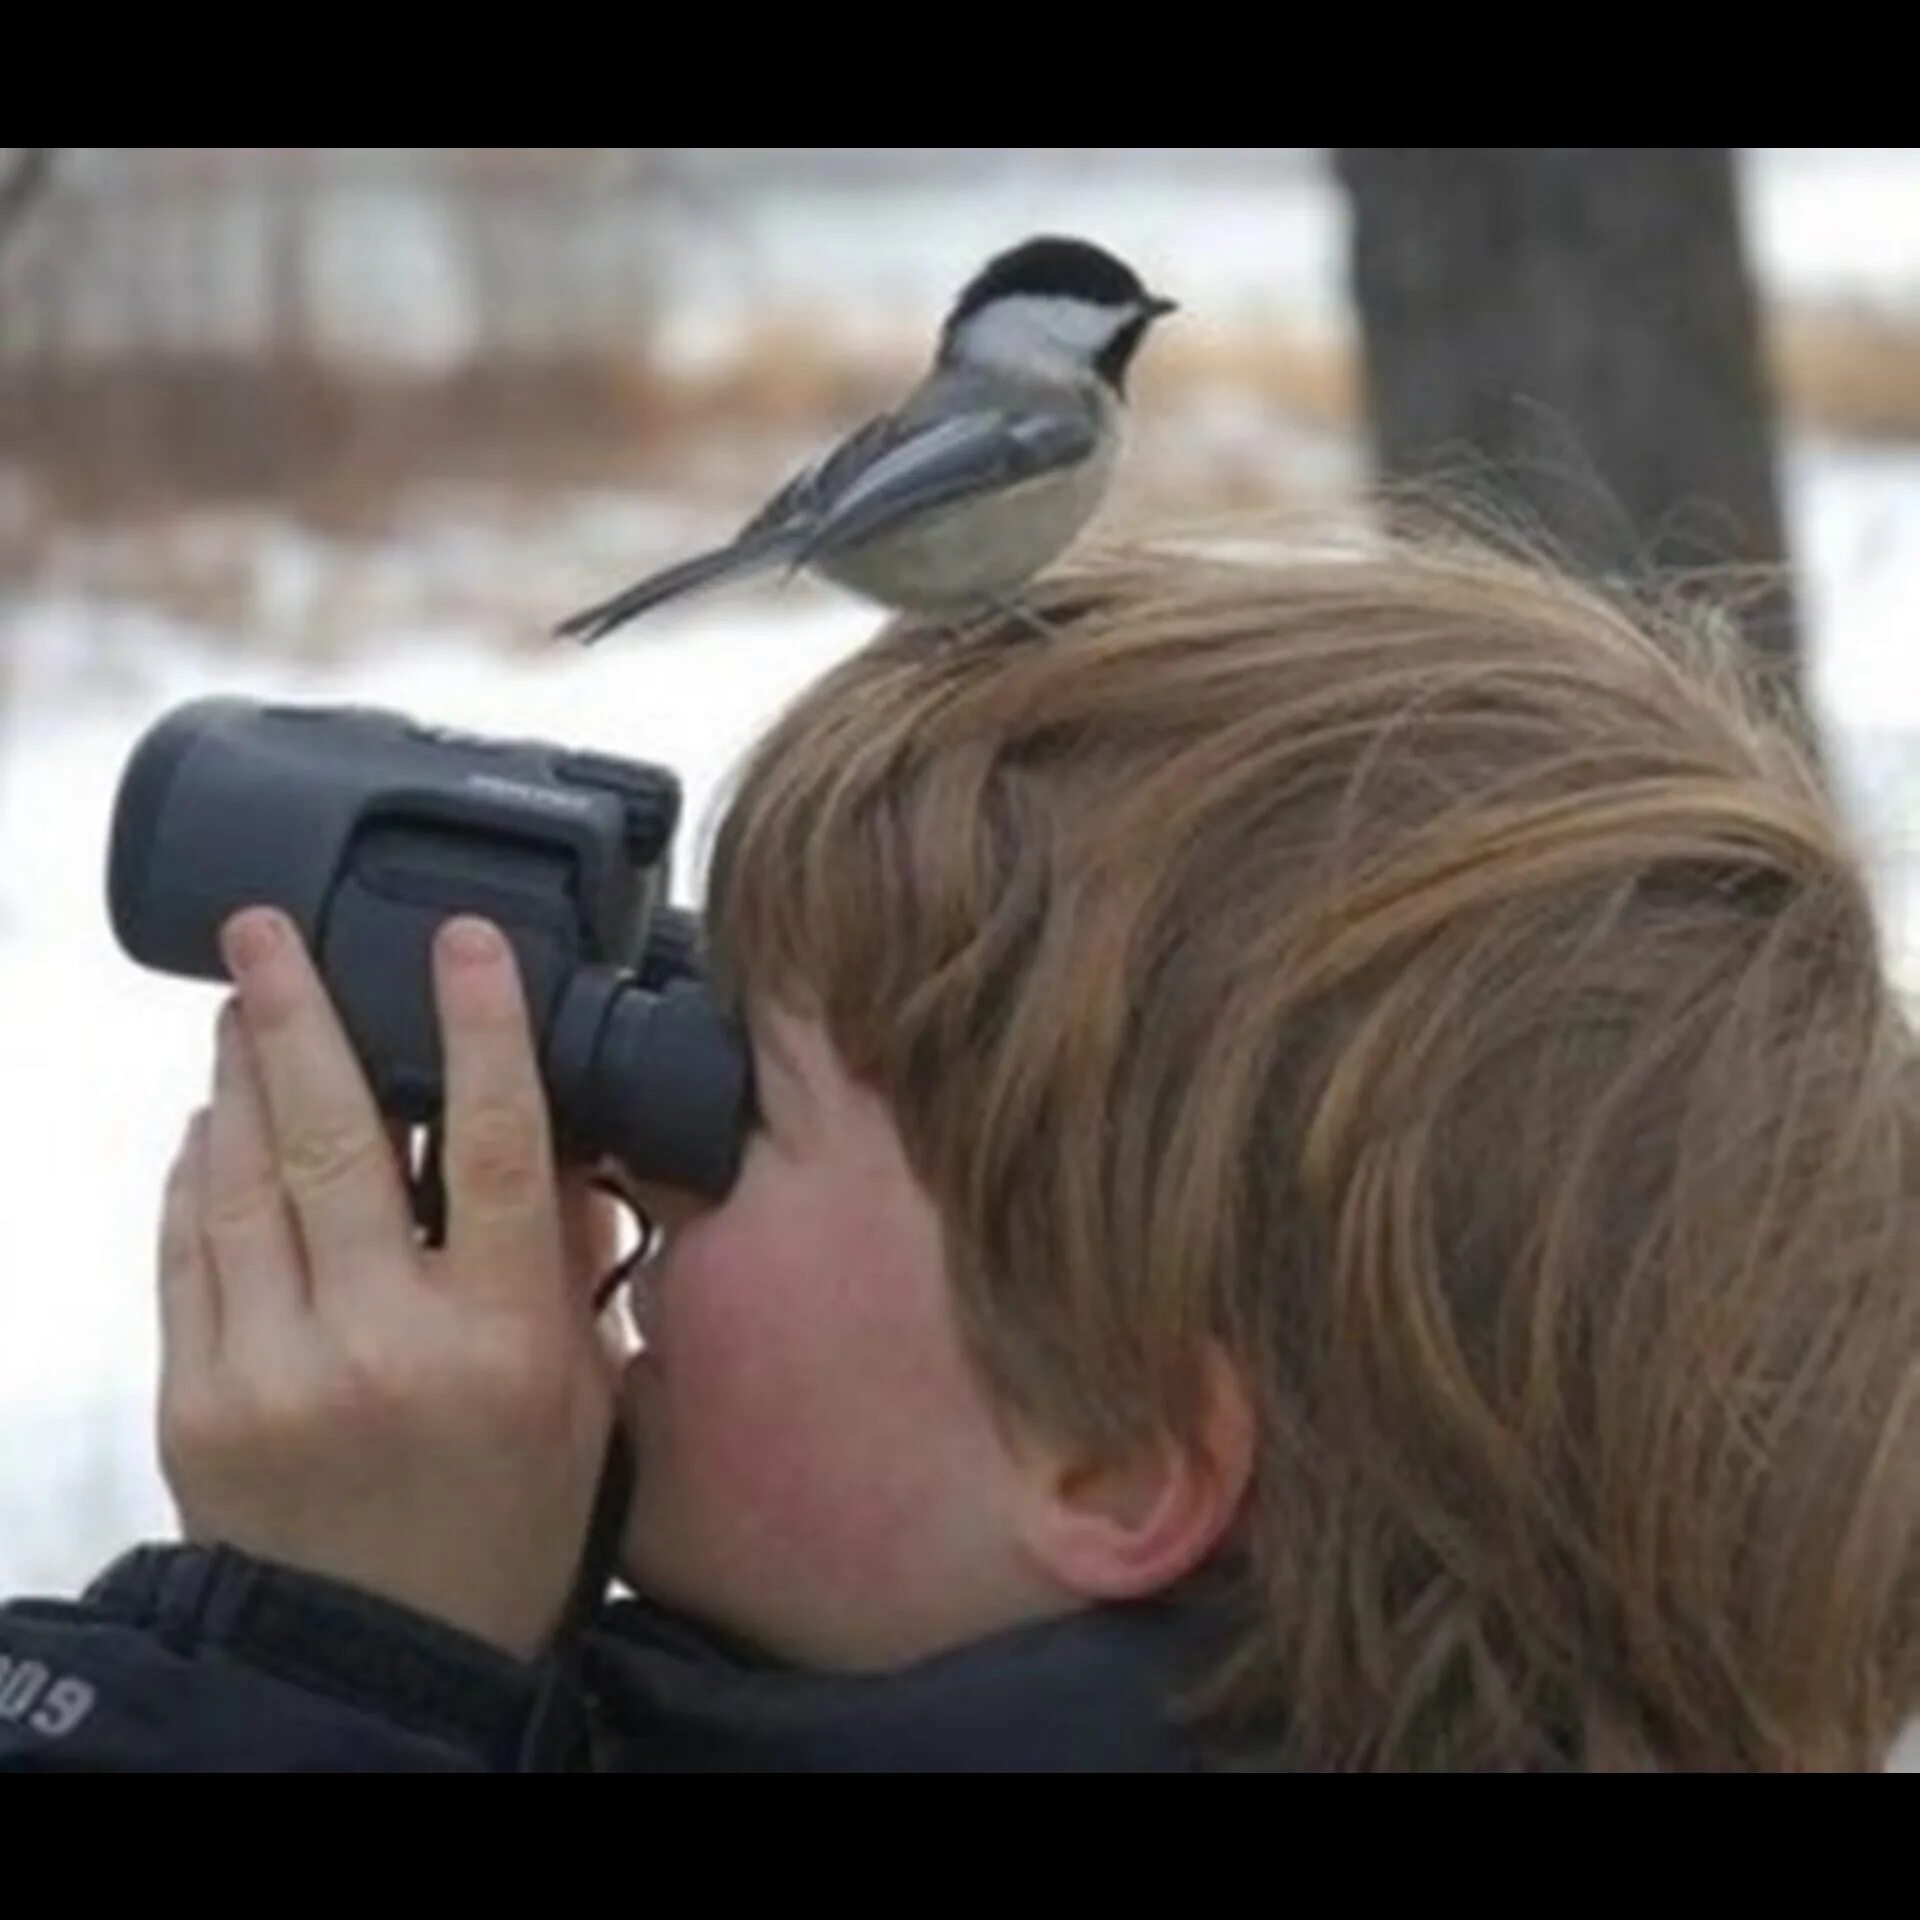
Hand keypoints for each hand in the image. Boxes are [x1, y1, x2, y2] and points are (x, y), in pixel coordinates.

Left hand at [157, 907, 621, 1658]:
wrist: (383, 1660)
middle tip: (264, 932)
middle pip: (337, 1141)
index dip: (483, 1029)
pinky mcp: (193, 1402)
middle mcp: (382, 1346)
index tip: (465, 941)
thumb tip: (545, 1138)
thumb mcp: (580, 1396)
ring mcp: (272, 1373)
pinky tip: (210, 1126)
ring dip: (239, 1081)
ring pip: (244, 1182)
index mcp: (501, 1343)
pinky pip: (184, 1255)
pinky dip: (194, 1176)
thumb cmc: (502, 1522)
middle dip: (296, 1016)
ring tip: (239, 1009)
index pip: (493, 1149)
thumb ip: (560, 1264)